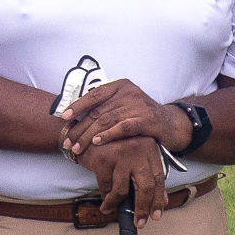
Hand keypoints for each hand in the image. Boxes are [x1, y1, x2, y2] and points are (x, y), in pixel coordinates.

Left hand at [60, 77, 190, 158]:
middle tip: (67, 141)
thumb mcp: (124, 105)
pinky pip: (122, 128)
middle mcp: (129, 92)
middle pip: (98, 111)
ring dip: (89, 136)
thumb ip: (106, 107)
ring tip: (77, 148)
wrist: (170, 124)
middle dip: (79, 128)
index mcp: (121, 86)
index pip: (94, 94)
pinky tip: (97, 143)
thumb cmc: (142, 117)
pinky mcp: (146, 119)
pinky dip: (108, 135)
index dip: (78, 105)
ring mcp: (138, 105)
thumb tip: (76, 116)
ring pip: (106, 120)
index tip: (64, 117)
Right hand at [76, 133, 170, 224]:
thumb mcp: (135, 158)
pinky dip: (105, 196)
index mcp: (150, 148)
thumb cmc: (115, 148)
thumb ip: (148, 176)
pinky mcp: (103, 159)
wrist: (88, 132)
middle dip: (142, 208)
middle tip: (139, 223)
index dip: (158, 199)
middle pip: (145, 187)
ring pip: (122, 190)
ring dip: (115, 204)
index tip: (156, 215)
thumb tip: (161, 202)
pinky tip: (104, 199)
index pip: (158, 178)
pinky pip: (106, 186)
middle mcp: (138, 149)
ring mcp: (120, 153)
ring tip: (109, 209)